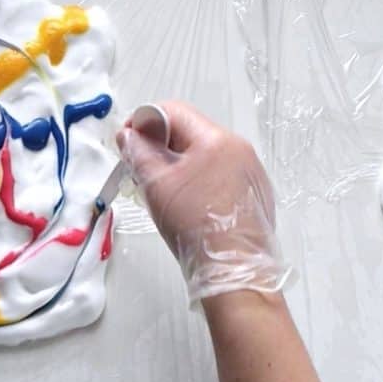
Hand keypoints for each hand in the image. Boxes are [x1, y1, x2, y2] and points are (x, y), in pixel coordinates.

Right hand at [115, 101, 291, 301]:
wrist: (234, 270)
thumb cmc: (194, 224)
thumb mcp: (156, 184)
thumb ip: (138, 152)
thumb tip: (129, 134)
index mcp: (216, 139)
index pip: (173, 111)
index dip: (144, 123)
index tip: (128, 145)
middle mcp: (239, 148)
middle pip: (190, 133)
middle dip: (160, 147)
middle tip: (141, 172)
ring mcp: (250, 171)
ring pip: (204, 155)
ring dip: (180, 165)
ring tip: (165, 193)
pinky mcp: (254, 193)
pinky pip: (220, 175)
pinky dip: (200, 181)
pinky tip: (191, 206)